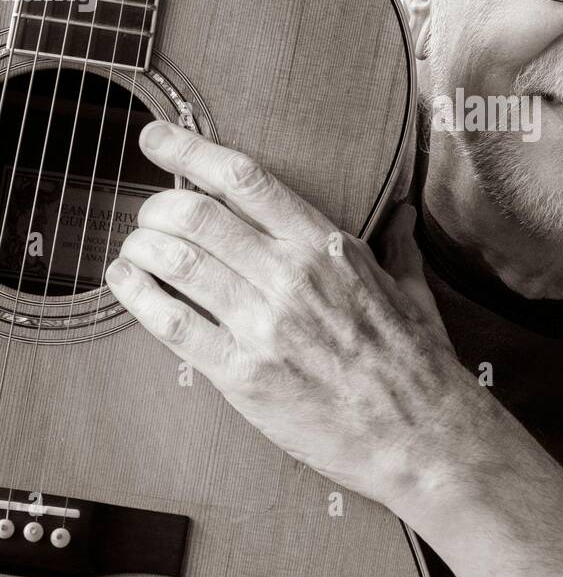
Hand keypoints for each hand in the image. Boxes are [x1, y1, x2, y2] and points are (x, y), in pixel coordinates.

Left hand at [105, 121, 476, 510]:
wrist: (423, 438)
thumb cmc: (420, 365)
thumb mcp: (414, 291)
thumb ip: (398, 246)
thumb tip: (403, 213)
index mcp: (328, 247)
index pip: (246, 180)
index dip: (191, 150)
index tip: (158, 138)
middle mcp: (291, 276)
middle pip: (198, 216)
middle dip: (158, 206)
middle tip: (148, 212)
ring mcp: (265, 326)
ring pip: (179, 262)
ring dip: (143, 246)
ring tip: (135, 247)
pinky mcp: (244, 375)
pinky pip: (175, 326)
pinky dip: (139, 297)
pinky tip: (125, 282)